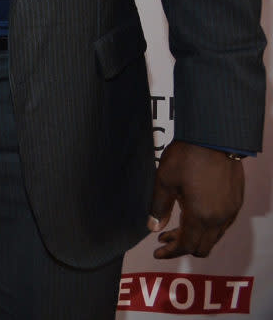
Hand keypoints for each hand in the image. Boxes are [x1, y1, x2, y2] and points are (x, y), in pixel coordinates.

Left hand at [149, 140, 243, 258]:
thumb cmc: (187, 157)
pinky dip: (206, 227)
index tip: (157, 252)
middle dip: (181, 247)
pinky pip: (222, 225)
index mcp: (200, 216)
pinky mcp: (236, 202)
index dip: (170, 252)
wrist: (214, 138)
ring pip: (214, 237)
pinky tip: (193, 215)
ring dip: (195, 237)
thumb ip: (158, 207)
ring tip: (174, 227)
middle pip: (202, 247)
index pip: (186, 246)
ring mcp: (231, 211)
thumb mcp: (164, 181)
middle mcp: (219, 218)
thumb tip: (153, 227)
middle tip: (163, 240)